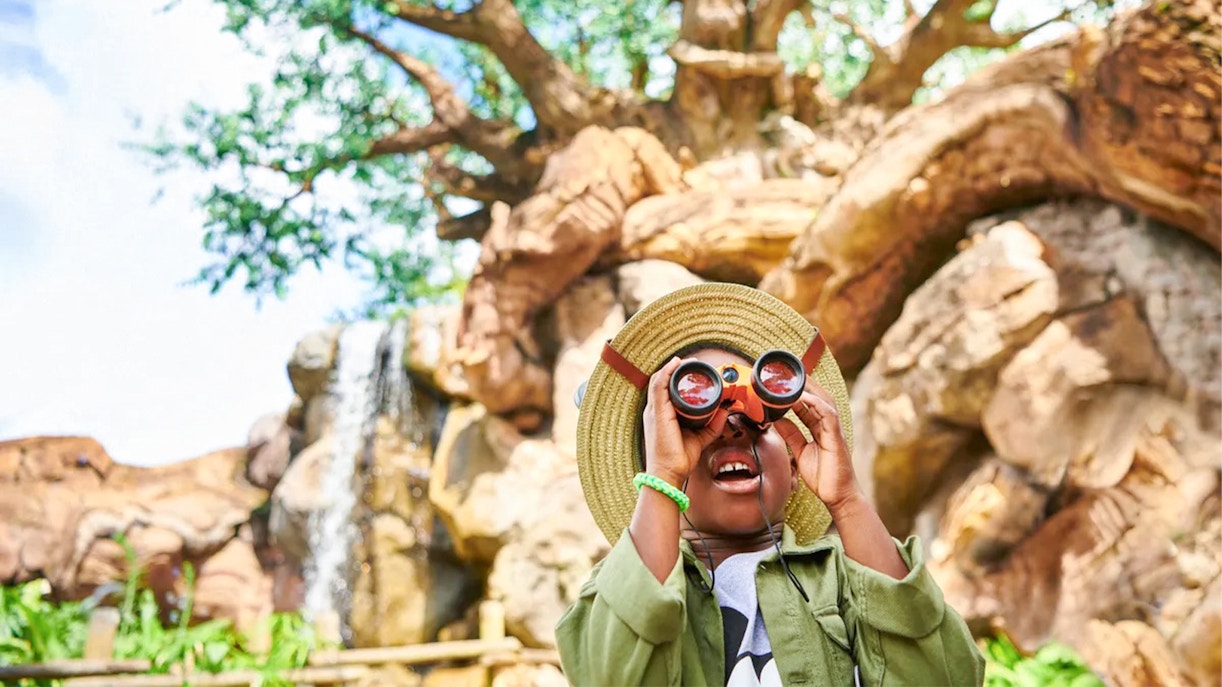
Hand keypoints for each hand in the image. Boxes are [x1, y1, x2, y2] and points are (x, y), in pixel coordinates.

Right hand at [641, 357, 728, 486]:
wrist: (669, 473)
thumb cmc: (679, 457)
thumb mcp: (700, 437)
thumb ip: (712, 424)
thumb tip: (725, 411)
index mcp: (661, 415)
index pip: (665, 389)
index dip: (677, 377)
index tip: (694, 371)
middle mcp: (655, 410)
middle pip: (662, 381)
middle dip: (677, 370)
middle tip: (694, 365)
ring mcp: (654, 410)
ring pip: (659, 380)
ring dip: (673, 368)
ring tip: (688, 362)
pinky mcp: (657, 412)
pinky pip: (659, 385)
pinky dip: (667, 372)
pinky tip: (677, 364)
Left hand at [773, 379, 861, 512]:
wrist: (837, 496)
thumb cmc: (823, 475)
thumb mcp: (800, 451)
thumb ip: (791, 434)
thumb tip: (776, 419)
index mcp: (820, 427)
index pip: (808, 403)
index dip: (795, 391)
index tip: (780, 381)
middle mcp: (828, 425)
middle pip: (817, 396)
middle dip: (803, 382)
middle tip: (785, 371)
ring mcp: (834, 429)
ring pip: (823, 400)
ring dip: (808, 388)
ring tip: (792, 378)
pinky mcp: (836, 437)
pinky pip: (827, 414)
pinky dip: (815, 403)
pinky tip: (803, 396)